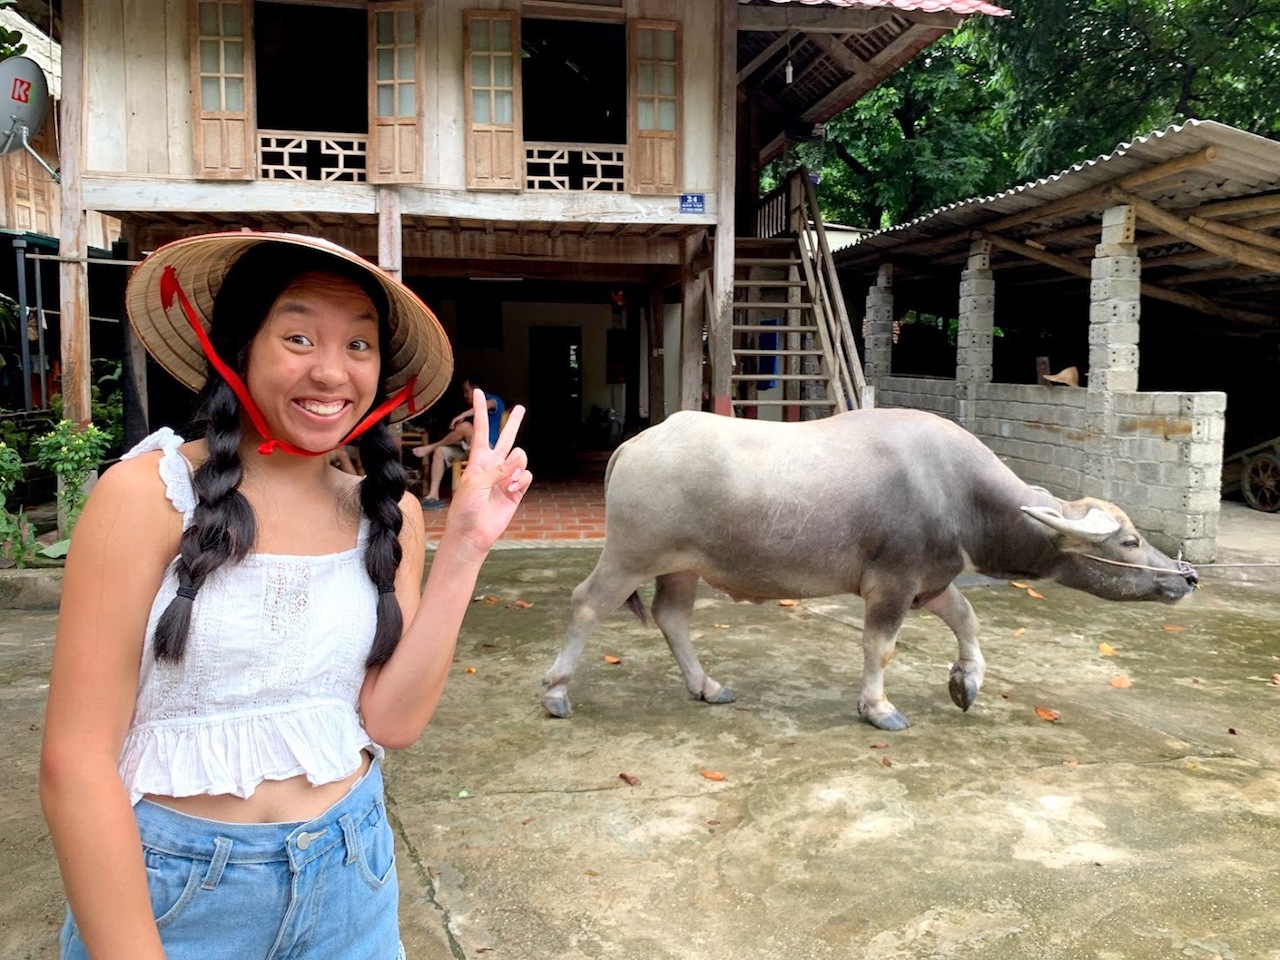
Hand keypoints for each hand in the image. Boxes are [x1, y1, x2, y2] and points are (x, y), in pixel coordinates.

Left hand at [442, 389, 531, 556]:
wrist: (472, 532)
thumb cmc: (466, 507)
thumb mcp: (476, 482)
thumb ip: (497, 468)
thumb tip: (517, 462)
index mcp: (478, 459)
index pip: (480, 430)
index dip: (479, 411)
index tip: (479, 392)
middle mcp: (493, 465)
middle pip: (505, 438)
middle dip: (513, 423)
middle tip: (520, 408)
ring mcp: (506, 477)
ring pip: (520, 457)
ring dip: (517, 465)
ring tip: (509, 480)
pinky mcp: (516, 490)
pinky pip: (526, 475)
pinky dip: (522, 479)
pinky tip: (513, 488)